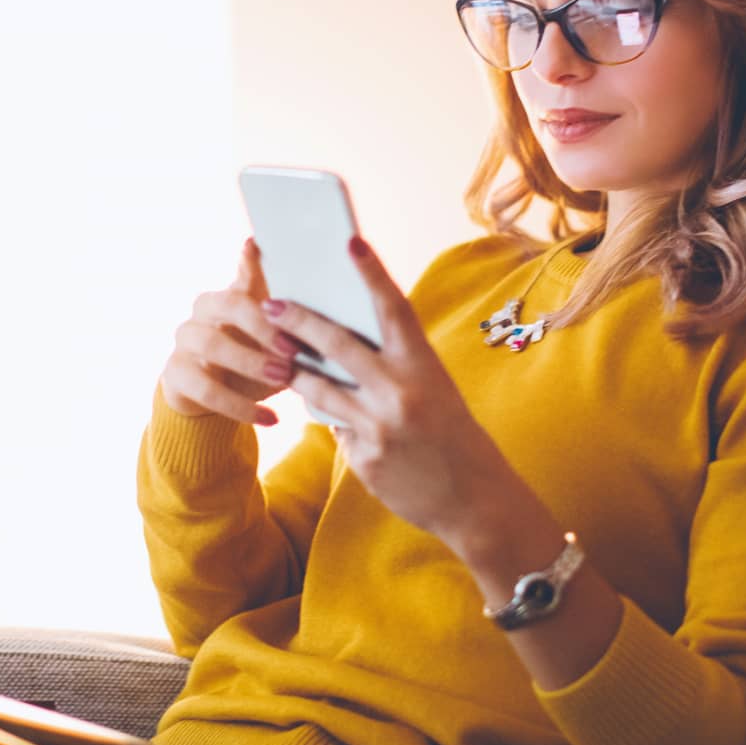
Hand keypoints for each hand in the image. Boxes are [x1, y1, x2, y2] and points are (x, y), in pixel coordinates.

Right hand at [158, 237, 306, 425]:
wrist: (213, 400)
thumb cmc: (256, 362)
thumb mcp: (278, 345)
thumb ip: (298, 326)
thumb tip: (337, 316)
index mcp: (231, 294)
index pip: (243, 271)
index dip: (251, 261)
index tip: (258, 245)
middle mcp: (203, 310)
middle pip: (228, 304)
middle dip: (264, 326)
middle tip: (294, 348)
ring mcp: (184, 340)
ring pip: (212, 345)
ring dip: (251, 362)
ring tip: (284, 379)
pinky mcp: (175, 374)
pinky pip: (206, 389)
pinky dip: (241, 406)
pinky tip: (271, 418)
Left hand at [261, 235, 515, 540]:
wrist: (476, 502)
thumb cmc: (453, 435)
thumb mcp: (434, 389)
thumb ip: (393, 366)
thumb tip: (337, 344)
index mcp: (424, 367)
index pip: (393, 309)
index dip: (371, 273)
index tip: (349, 242)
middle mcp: (399, 392)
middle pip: (335, 344)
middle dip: (297, 321)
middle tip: (270, 303)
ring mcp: (378, 427)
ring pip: (318, 389)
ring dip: (296, 373)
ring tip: (279, 361)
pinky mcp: (363, 459)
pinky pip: (336, 429)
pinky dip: (338, 423)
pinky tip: (350, 426)